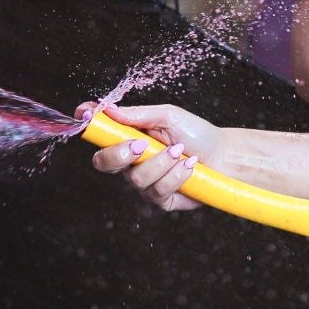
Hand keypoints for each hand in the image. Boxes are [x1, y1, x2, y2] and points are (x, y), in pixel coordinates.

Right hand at [80, 102, 220, 212]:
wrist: (223, 156)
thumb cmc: (196, 134)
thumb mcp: (169, 116)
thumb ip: (138, 114)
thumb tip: (109, 109)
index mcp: (128, 137)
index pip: (99, 133)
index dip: (88, 124)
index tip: (85, 114)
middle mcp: (131, 162)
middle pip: (104, 163)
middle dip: (119, 154)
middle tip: (142, 145)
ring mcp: (144, 182)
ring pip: (136, 178)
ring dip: (161, 163)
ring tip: (181, 152)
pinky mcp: (160, 199)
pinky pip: (157, 191)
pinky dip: (176, 175)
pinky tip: (191, 166)